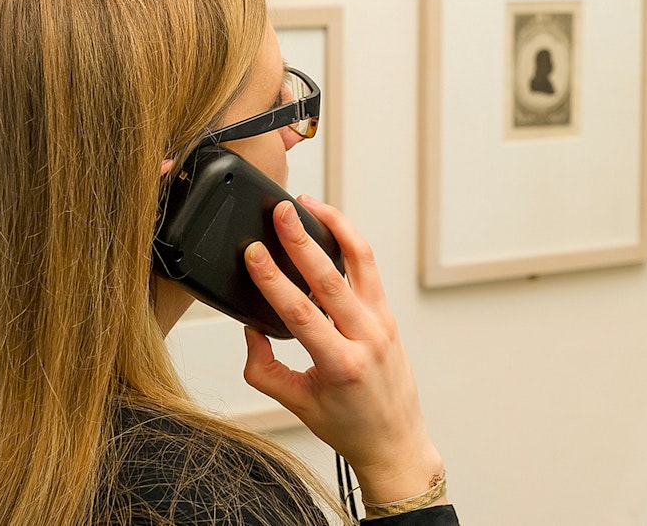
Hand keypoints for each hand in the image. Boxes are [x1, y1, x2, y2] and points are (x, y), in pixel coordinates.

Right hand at [242, 196, 444, 504]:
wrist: (395, 441)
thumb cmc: (349, 426)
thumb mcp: (297, 403)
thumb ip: (264, 369)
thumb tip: (251, 329)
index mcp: (341, 365)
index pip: (301, 313)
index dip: (273, 280)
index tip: (254, 253)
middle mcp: (367, 338)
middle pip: (331, 279)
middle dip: (302, 240)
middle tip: (282, 212)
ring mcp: (382, 323)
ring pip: (361, 262)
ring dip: (335, 227)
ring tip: (310, 204)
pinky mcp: (388, 315)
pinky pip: (369, 270)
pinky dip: (350, 243)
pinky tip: (331, 226)